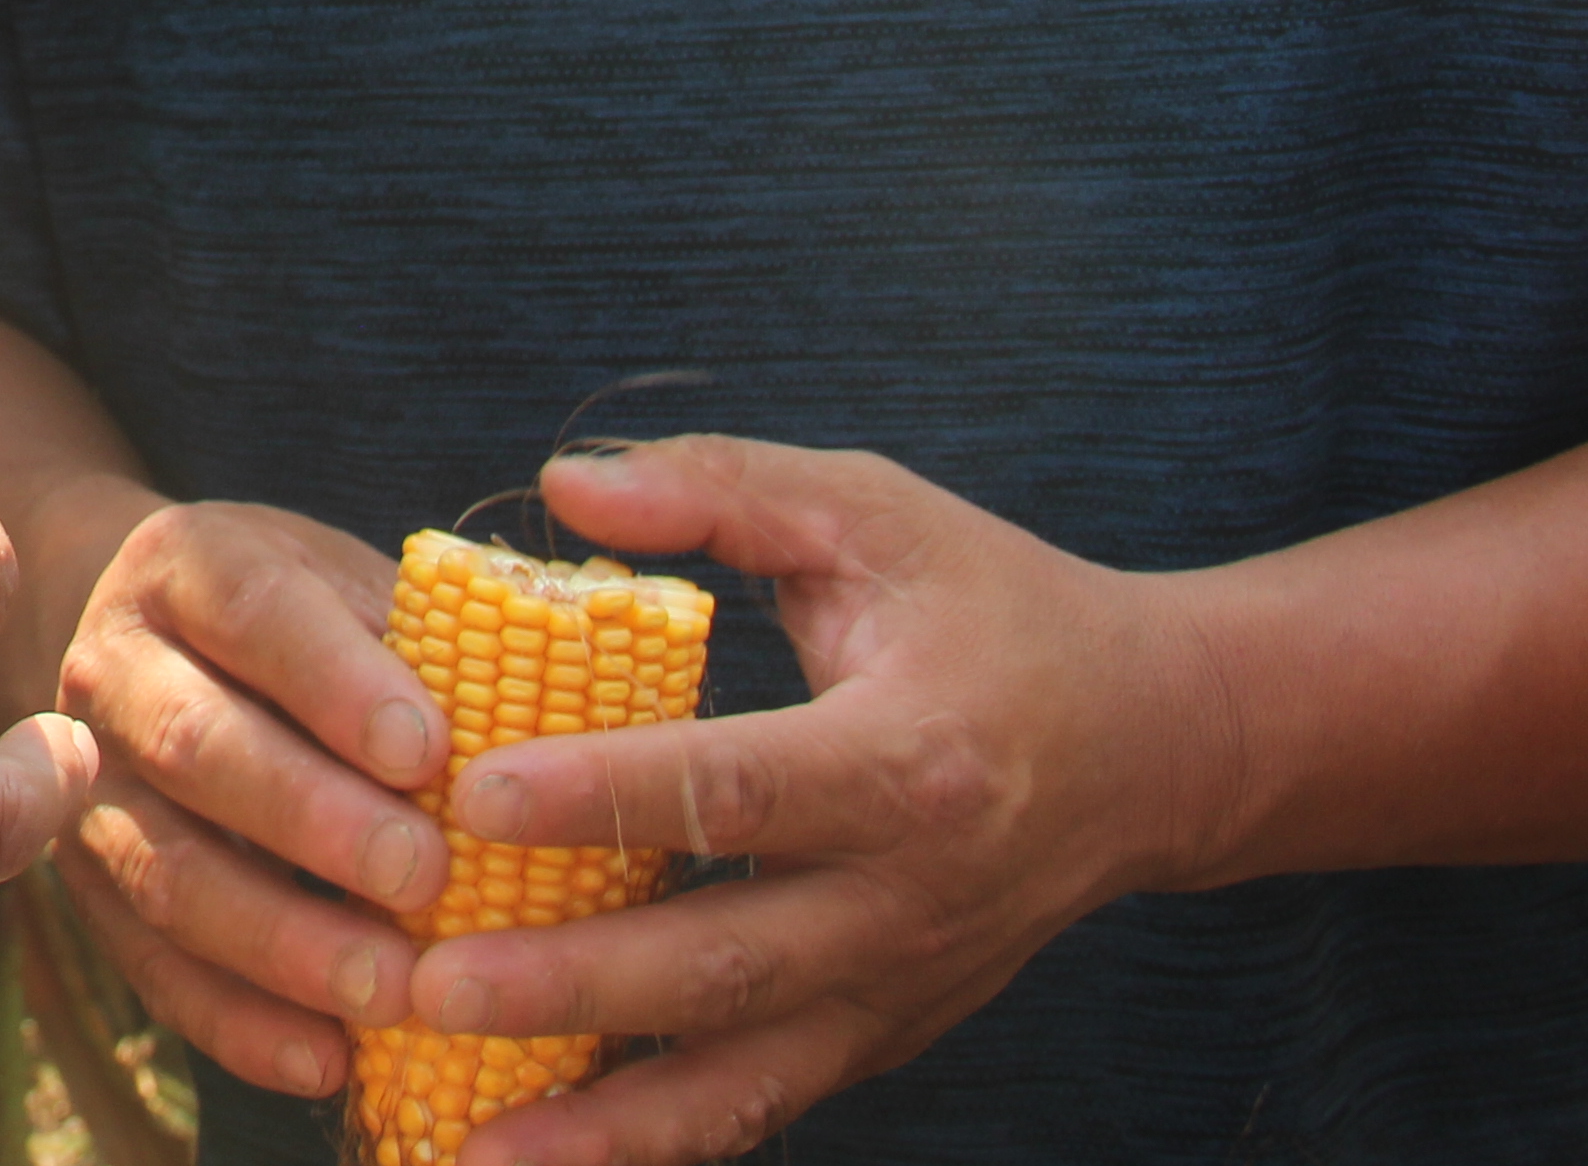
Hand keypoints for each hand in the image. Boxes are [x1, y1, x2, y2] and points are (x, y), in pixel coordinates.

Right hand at [41, 496, 461, 1098]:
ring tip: (391, 989)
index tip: (429, 753)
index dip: (336, 682)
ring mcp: (89, 783)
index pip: (254, 610)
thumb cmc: (299, 624)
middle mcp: (116, 666)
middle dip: (312, 817)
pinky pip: (152, 966)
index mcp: (191, 567)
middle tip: (424, 877)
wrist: (147, 642)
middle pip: (196, 742)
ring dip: (280, 939)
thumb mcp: (348, 585)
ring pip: (165, 867)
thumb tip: (558, 708)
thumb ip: (427, 638)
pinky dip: (239, 1023)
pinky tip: (328, 1061)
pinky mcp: (89, 886)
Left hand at [398, 440, 1233, 1164]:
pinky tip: (543, 1156)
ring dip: (605, 1120)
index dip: (605, 794)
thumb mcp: (872, 511)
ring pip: (742, 1073)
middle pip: (725, 962)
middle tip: (427, 984)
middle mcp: (910, 898)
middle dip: (570, 985)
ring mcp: (900, 985)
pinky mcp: (883, 1033)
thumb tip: (564, 488)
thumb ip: (719, 488)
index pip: (740, 790)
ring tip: (473, 1144)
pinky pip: (763, 1100)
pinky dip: (659, 1141)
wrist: (1160, 747)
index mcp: (910, 759)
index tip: (474, 796)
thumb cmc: (994, 608)